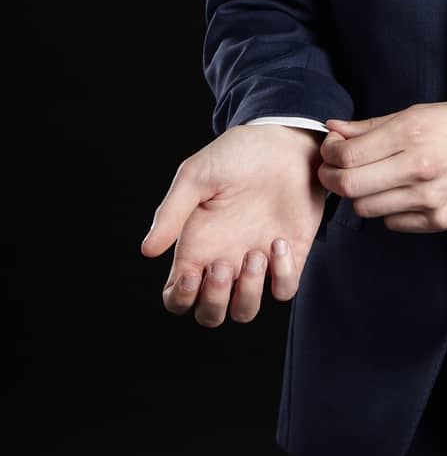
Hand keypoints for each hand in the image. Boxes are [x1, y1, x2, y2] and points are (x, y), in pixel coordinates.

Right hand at [141, 124, 327, 325]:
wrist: (285, 140)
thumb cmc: (237, 155)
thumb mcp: (197, 175)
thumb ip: (171, 212)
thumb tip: (147, 250)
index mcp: (196, 246)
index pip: (177, 297)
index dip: (180, 299)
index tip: (192, 275)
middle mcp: (224, 260)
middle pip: (210, 315)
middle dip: (213, 303)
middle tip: (222, 266)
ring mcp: (257, 262)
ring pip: (245, 312)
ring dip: (247, 293)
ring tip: (255, 254)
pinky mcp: (290, 255)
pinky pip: (283, 290)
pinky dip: (282, 275)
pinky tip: (279, 242)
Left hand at [320, 99, 446, 232]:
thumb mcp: (422, 112)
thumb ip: (373, 125)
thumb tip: (334, 130)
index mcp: (412, 131)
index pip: (347, 155)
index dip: (329, 154)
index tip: (331, 150)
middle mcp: (418, 166)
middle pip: (349, 186)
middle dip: (332, 178)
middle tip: (334, 169)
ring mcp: (429, 198)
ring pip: (366, 208)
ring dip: (361, 194)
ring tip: (373, 179)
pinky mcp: (439, 220)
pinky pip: (392, 222)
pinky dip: (388, 209)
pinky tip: (401, 192)